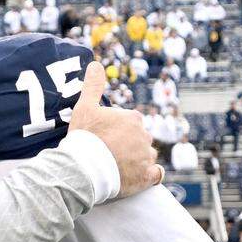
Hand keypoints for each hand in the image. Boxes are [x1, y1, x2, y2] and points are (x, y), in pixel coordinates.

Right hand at [68, 62, 161, 196]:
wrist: (84, 168)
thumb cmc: (85, 137)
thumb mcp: (85, 108)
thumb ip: (92, 85)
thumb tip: (95, 64)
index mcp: (133, 118)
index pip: (131, 123)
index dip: (118, 131)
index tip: (106, 138)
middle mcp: (144, 136)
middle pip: (140, 139)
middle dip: (129, 145)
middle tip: (110, 154)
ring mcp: (147, 157)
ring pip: (148, 156)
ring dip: (138, 160)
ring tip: (119, 167)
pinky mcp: (147, 176)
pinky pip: (156, 174)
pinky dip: (150, 175)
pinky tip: (139, 177)